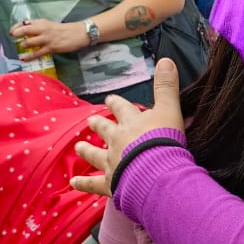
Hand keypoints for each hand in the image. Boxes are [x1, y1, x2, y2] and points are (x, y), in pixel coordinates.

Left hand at [10, 18, 86, 57]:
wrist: (78, 33)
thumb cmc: (64, 30)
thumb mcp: (50, 25)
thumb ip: (39, 27)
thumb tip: (26, 31)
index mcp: (42, 22)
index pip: (25, 23)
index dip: (16, 27)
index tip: (11, 31)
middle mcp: (42, 29)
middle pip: (24, 30)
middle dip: (16, 34)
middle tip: (12, 37)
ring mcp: (46, 39)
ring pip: (29, 42)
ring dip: (23, 45)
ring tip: (21, 47)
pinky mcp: (51, 48)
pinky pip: (37, 53)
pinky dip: (29, 56)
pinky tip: (24, 58)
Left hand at [71, 59, 186, 195]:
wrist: (157, 171)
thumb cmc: (165, 140)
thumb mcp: (170, 110)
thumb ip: (167, 87)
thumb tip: (165, 59)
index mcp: (132, 123)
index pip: (122, 109)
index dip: (117, 104)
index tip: (110, 100)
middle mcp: (118, 140)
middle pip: (105, 130)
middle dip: (98, 125)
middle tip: (91, 121)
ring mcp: (113, 162)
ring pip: (95, 154)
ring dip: (87, 150)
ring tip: (78, 148)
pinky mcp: (111, 183)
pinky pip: (93, 184)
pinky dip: (83, 183)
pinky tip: (73, 183)